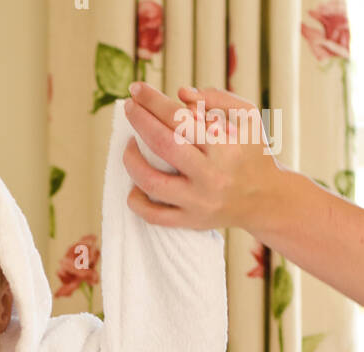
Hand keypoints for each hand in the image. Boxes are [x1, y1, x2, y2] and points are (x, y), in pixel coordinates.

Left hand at [121, 80, 281, 231]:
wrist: (265, 199)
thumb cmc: (253, 151)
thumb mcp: (247, 116)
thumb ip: (217, 98)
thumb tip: (180, 94)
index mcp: (224, 146)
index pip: (180, 118)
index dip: (154, 101)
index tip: (136, 89)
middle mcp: (210, 175)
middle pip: (163, 145)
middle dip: (140, 122)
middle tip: (129, 107)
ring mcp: (198, 202)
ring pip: (152, 183)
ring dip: (132, 162)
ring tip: (128, 146)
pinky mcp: (190, 222)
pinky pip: (154, 216)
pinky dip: (136, 201)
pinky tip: (133, 185)